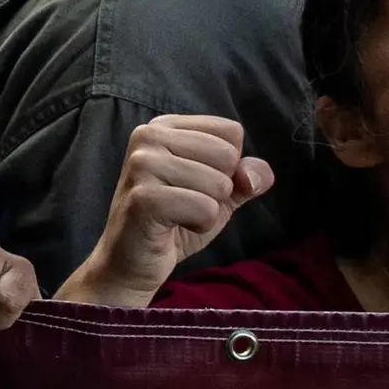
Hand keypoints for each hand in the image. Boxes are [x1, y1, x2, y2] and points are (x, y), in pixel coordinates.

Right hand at [56, 117, 274, 306]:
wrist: (130, 262)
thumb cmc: (174, 222)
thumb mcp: (217, 195)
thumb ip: (245, 178)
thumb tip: (257, 173)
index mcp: (164, 127)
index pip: (230, 132)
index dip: (227, 167)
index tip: (195, 184)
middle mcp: (148, 136)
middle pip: (227, 155)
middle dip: (218, 189)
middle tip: (184, 203)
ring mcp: (142, 164)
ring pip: (218, 184)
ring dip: (208, 211)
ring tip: (177, 216)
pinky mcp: (144, 197)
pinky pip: (205, 209)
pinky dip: (200, 226)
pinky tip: (172, 228)